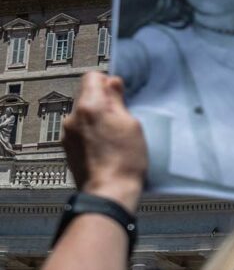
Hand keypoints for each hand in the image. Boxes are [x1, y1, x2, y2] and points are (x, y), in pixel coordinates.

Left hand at [63, 73, 146, 211]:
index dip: (107, 82)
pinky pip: (79, 131)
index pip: (92, 77)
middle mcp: (73, 117)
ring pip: (83, 114)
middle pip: (86, 95)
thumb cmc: (124, 162)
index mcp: (90, 106)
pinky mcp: (67, 148)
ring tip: (114, 136)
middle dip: (103, 102)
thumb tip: (113, 84)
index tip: (118, 93)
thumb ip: (118, 101)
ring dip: (96, 119)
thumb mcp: (131, 125)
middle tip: (121, 117)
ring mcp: (68, 133)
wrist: (109, 192)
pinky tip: (105, 147)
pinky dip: (91, 133)